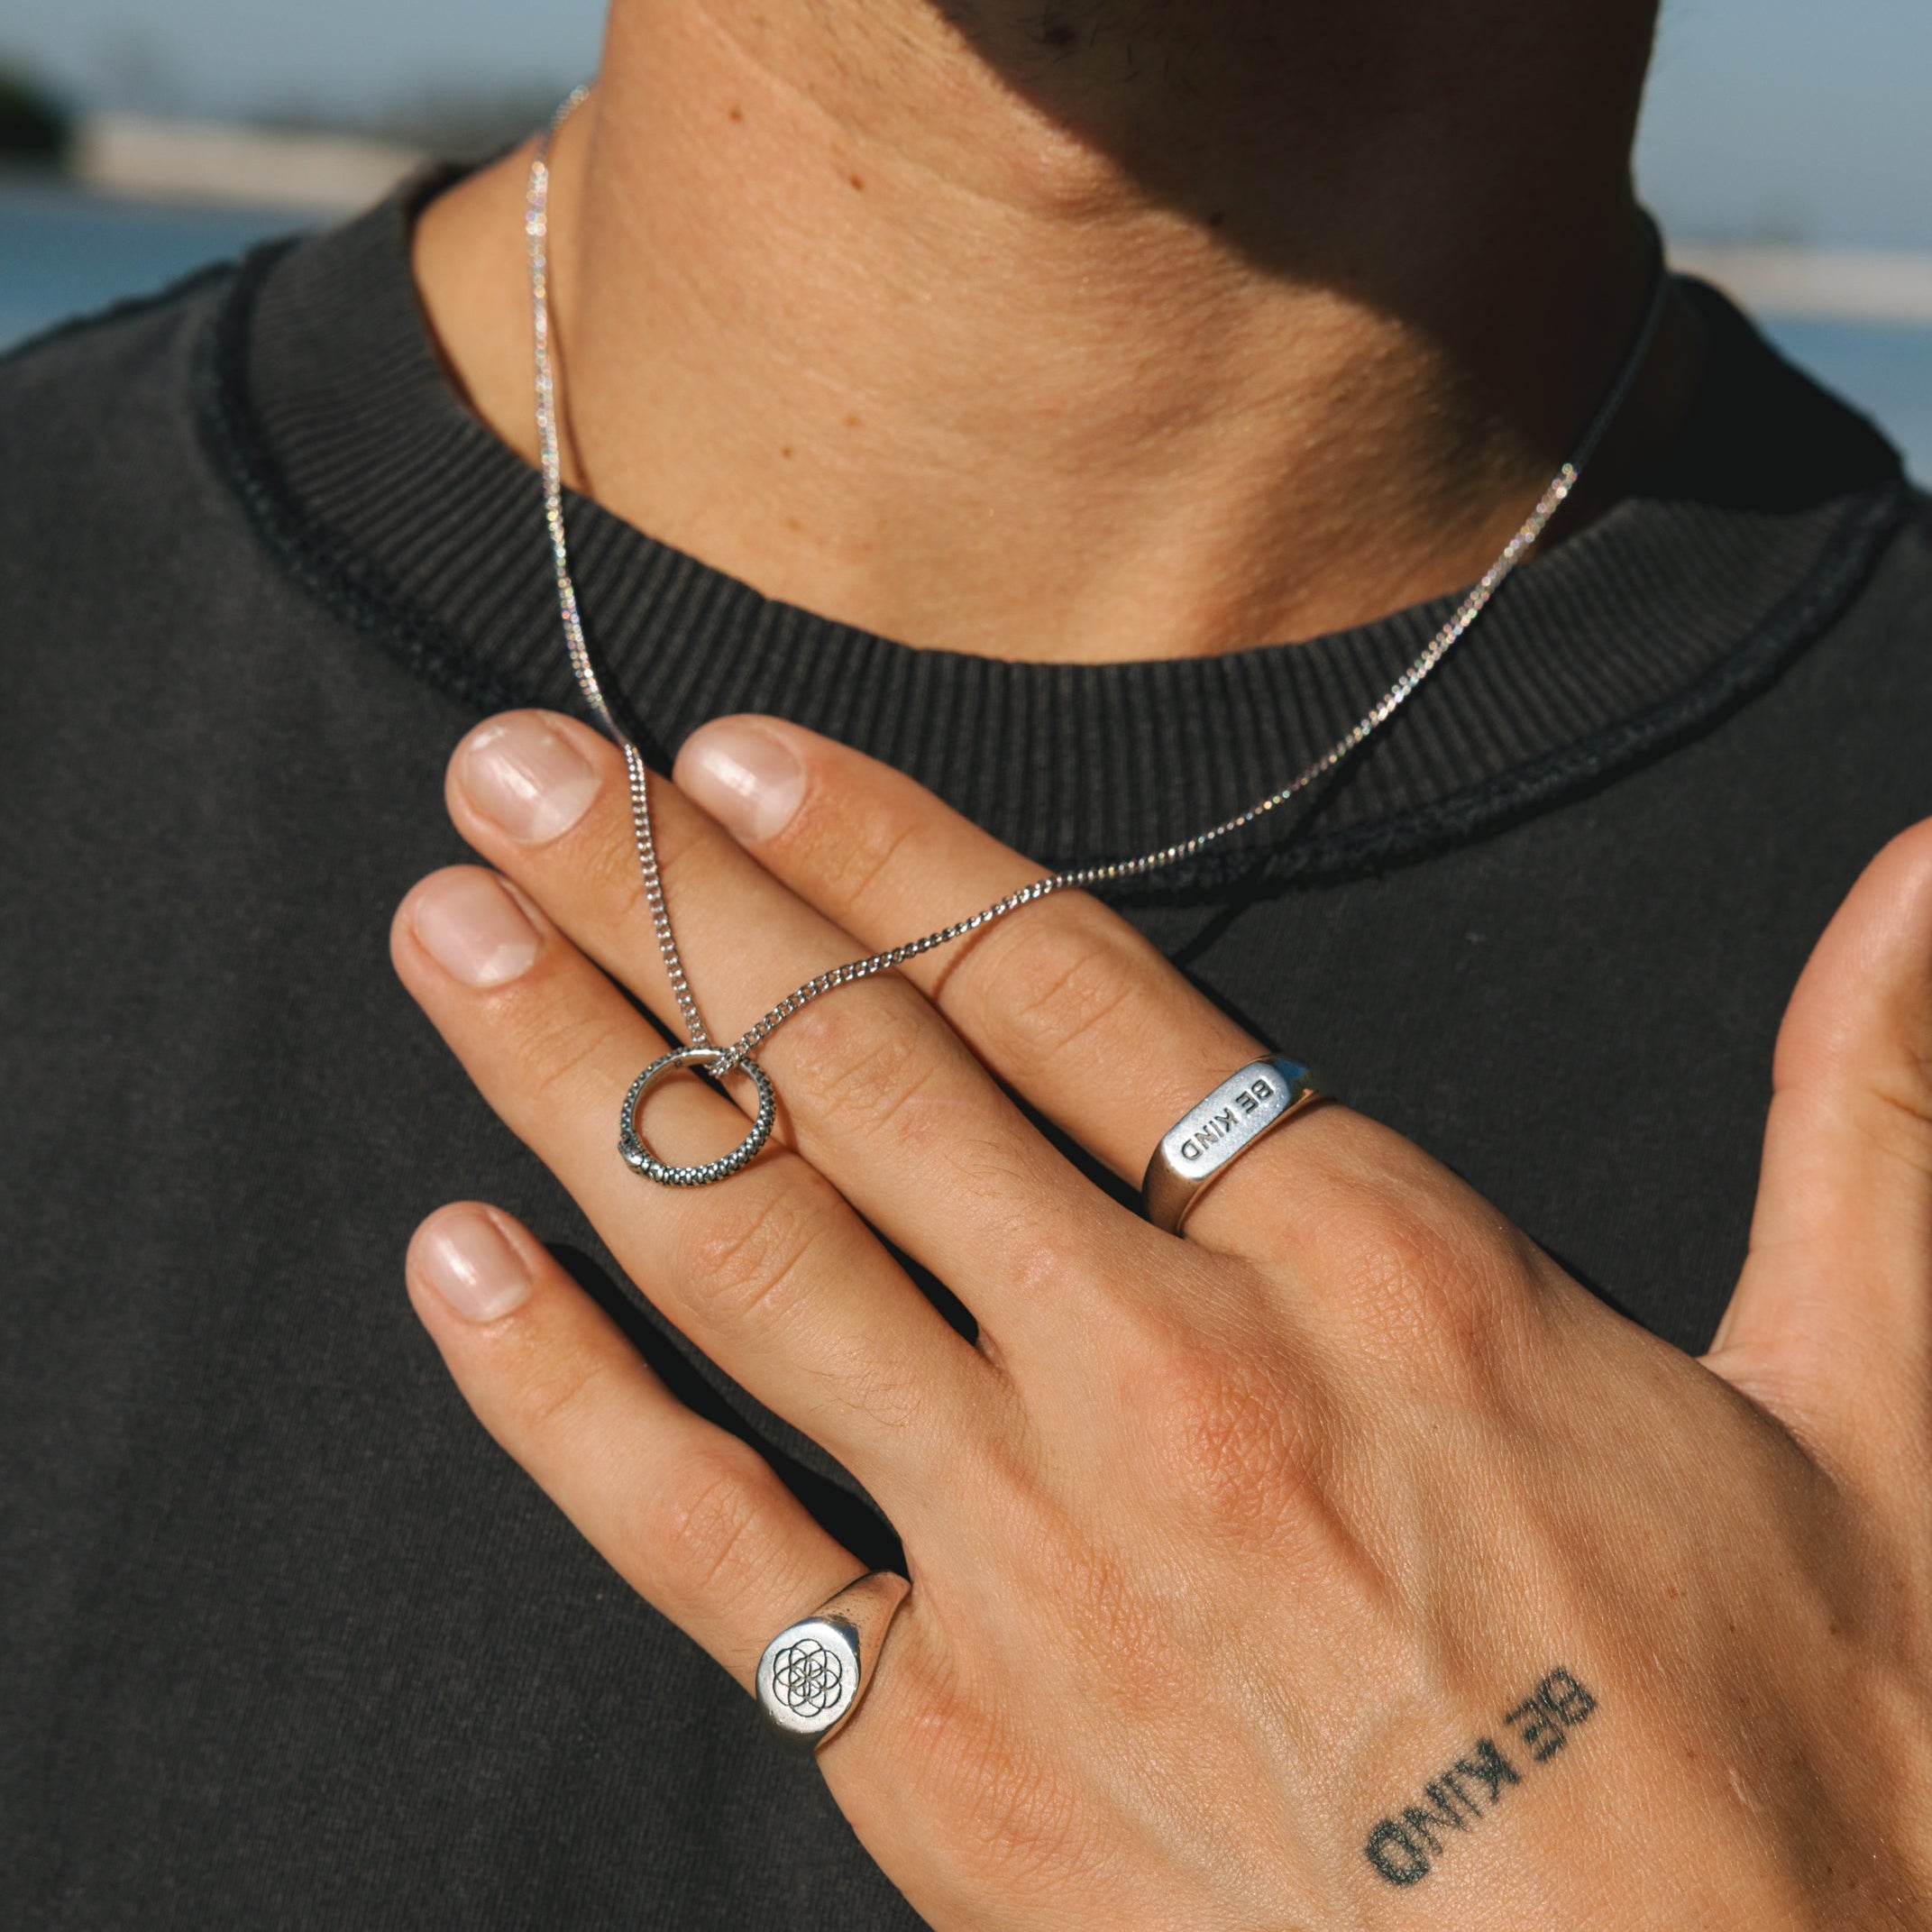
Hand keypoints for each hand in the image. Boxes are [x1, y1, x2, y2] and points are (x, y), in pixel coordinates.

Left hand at [391, 708, 1931, 1926]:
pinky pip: (699, 1543)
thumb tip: (1928, 870)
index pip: (1063, 986)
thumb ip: (1863, 1110)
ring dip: (576, 1071)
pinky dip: (559, 1396)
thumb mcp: (1876, 1410)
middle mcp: (1165, 1379)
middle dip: (667, 899)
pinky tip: (454, 1259)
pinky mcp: (940, 1760)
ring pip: (744, 1257)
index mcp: (1375, 1266)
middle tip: (513, 766)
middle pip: (857, 1076)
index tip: (739, 754)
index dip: (884, 849)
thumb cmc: (1801, 1770)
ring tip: (447, 926)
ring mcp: (1028, 1566)